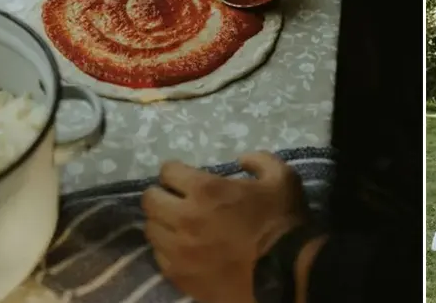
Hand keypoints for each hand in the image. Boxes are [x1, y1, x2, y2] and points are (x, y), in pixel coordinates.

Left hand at [142, 153, 311, 302]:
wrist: (284, 274)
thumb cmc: (282, 223)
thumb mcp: (282, 178)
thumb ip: (260, 160)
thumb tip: (241, 160)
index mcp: (206, 190)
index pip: (168, 171)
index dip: (174, 170)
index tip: (183, 175)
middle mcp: (184, 217)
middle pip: (150, 199)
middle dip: (161, 194)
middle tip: (175, 198)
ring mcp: (179, 250)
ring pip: (151, 229)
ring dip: (162, 222)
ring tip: (177, 225)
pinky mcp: (179, 275)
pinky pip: (159, 256)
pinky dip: (167, 249)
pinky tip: (182, 248)